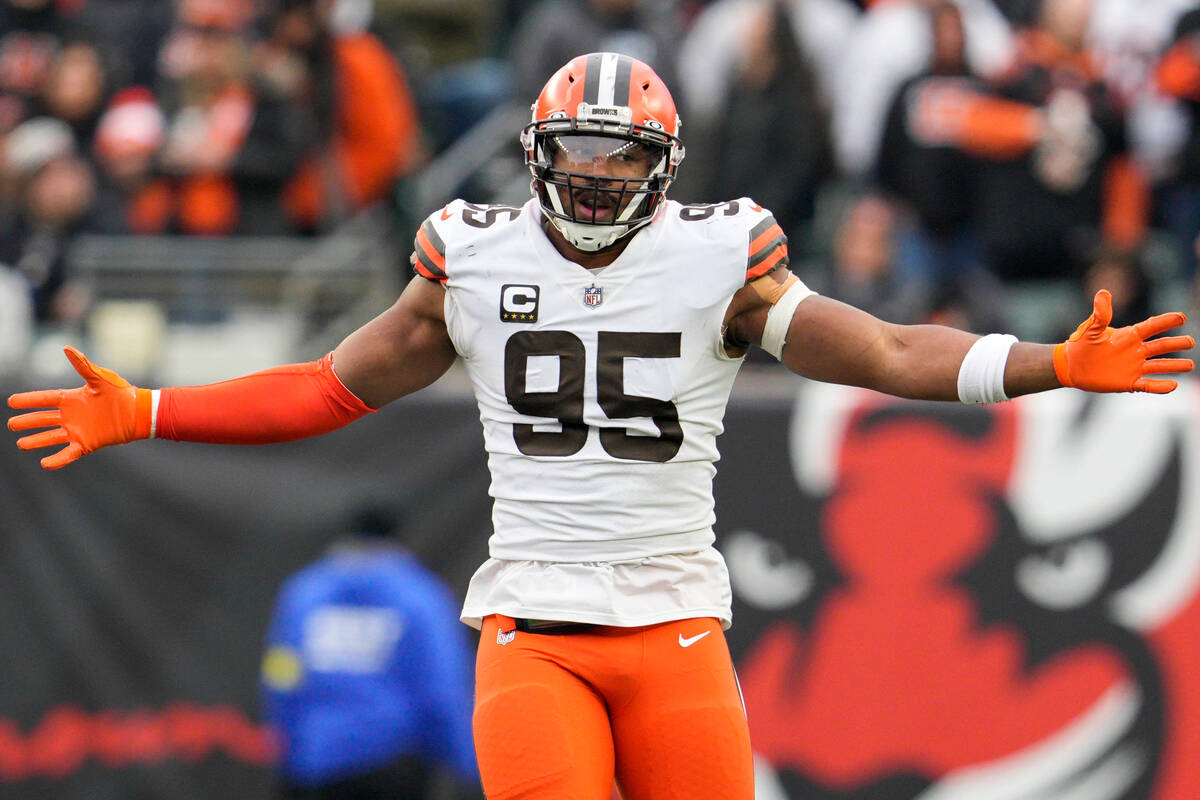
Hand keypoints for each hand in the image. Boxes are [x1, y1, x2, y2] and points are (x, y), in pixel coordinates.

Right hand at [7, 347, 151, 469]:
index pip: (45, 399)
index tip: (11, 402)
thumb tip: (67, 348)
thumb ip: (83, 365)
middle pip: (43, 419)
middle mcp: (71, 415)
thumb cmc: (122, 393)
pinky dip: (57, 459)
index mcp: (72, 399)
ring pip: (51, 437)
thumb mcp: (100, 379)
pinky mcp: (87, 444)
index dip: (28, 400)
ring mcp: (78, 431)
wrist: (140, 413)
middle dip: (27, 422)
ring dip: (36, 441)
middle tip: (11, 424)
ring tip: (20, 444)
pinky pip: (68, 453)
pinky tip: (44, 463)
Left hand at [1053, 290, 1194, 393]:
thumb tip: (1103, 293)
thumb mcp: (1092, 328)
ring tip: (1190, 364)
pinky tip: (1173, 385)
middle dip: (1176, 344)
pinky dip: (1160, 386)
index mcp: (1129, 336)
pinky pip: (1148, 385)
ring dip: (1175, 366)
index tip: (1181, 317)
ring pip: (1160, 366)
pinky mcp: (1129, 383)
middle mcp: (1136, 351)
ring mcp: (1134, 367)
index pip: (1152, 327)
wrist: (1071, 367)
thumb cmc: (1081, 345)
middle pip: (1161, 346)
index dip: (1166, 322)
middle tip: (1190, 342)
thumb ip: (1101, 314)